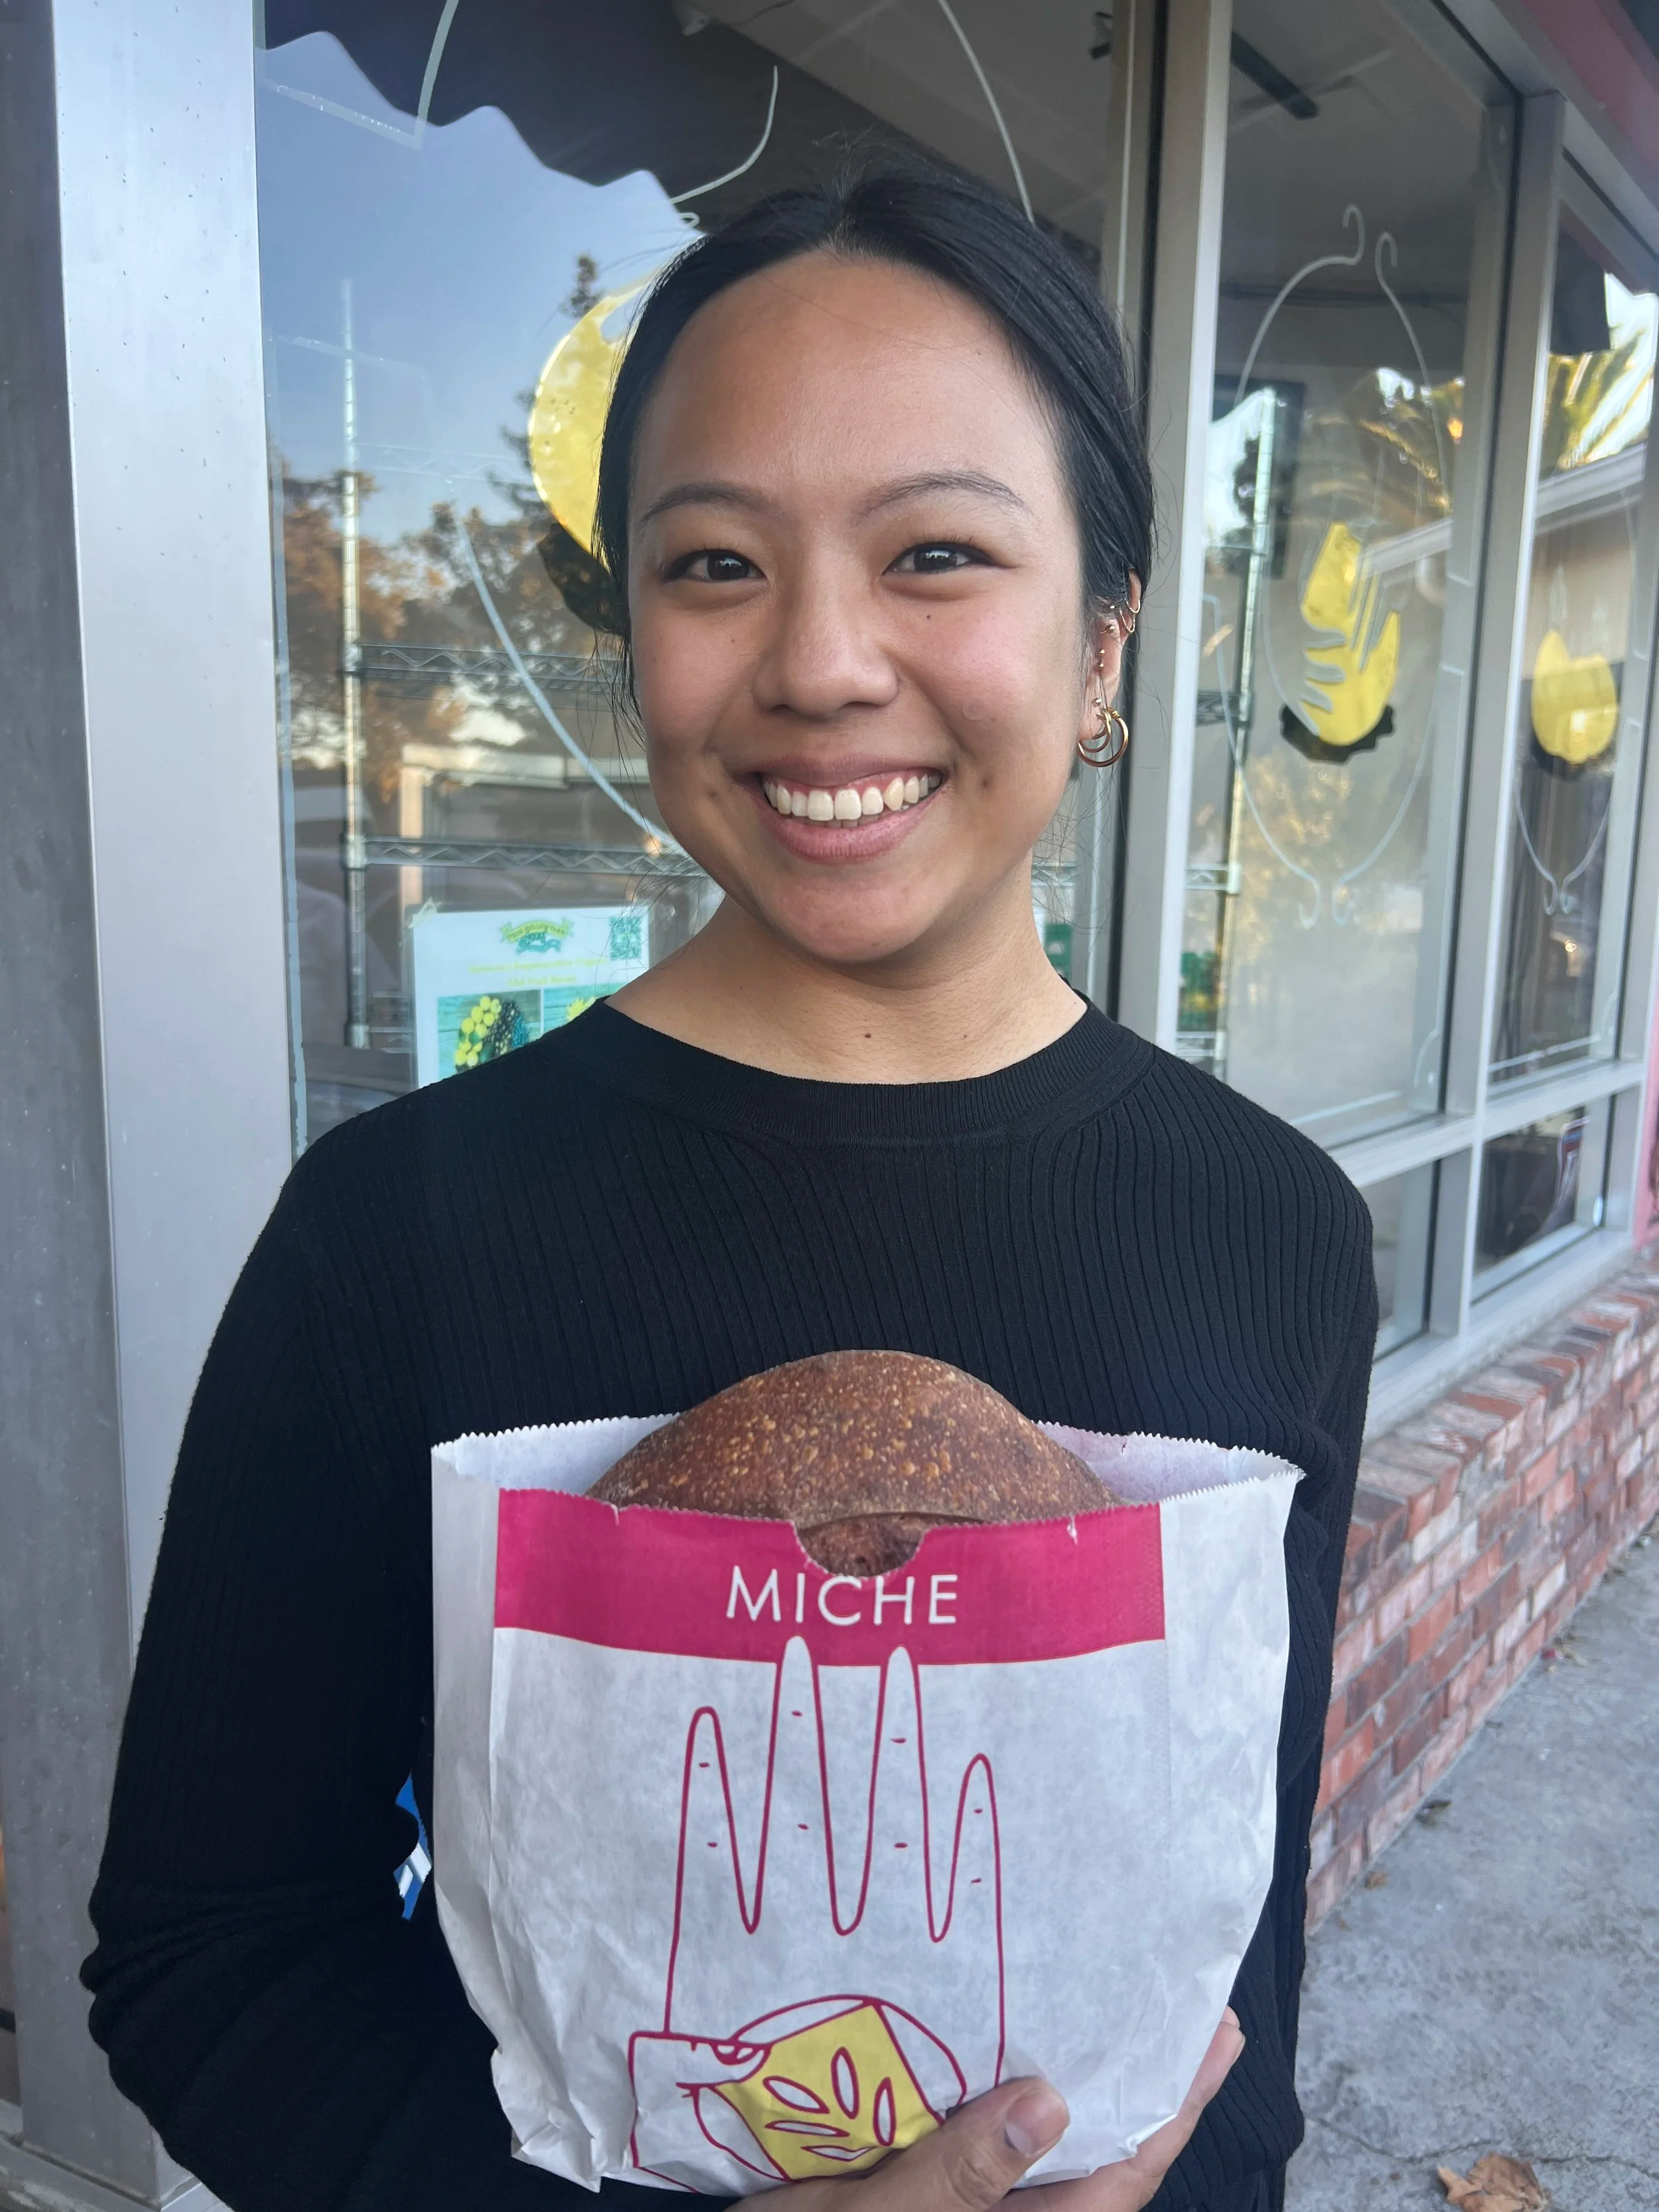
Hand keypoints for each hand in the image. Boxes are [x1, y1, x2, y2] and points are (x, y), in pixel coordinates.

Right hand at [779, 2010, 1243, 2211]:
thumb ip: (957, 2176)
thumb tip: (1049, 2103)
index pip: (1119, 2178)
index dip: (1172, 2106)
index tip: (1216, 2033)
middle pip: (1095, 2166)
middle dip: (1136, 2087)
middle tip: (1175, 2001)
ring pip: (1043, 2160)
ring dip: (1074, 2090)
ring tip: (1104, 2009)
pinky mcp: (922, 2208)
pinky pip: (984, 2156)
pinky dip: (1003, 2104)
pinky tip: (1000, 2054)